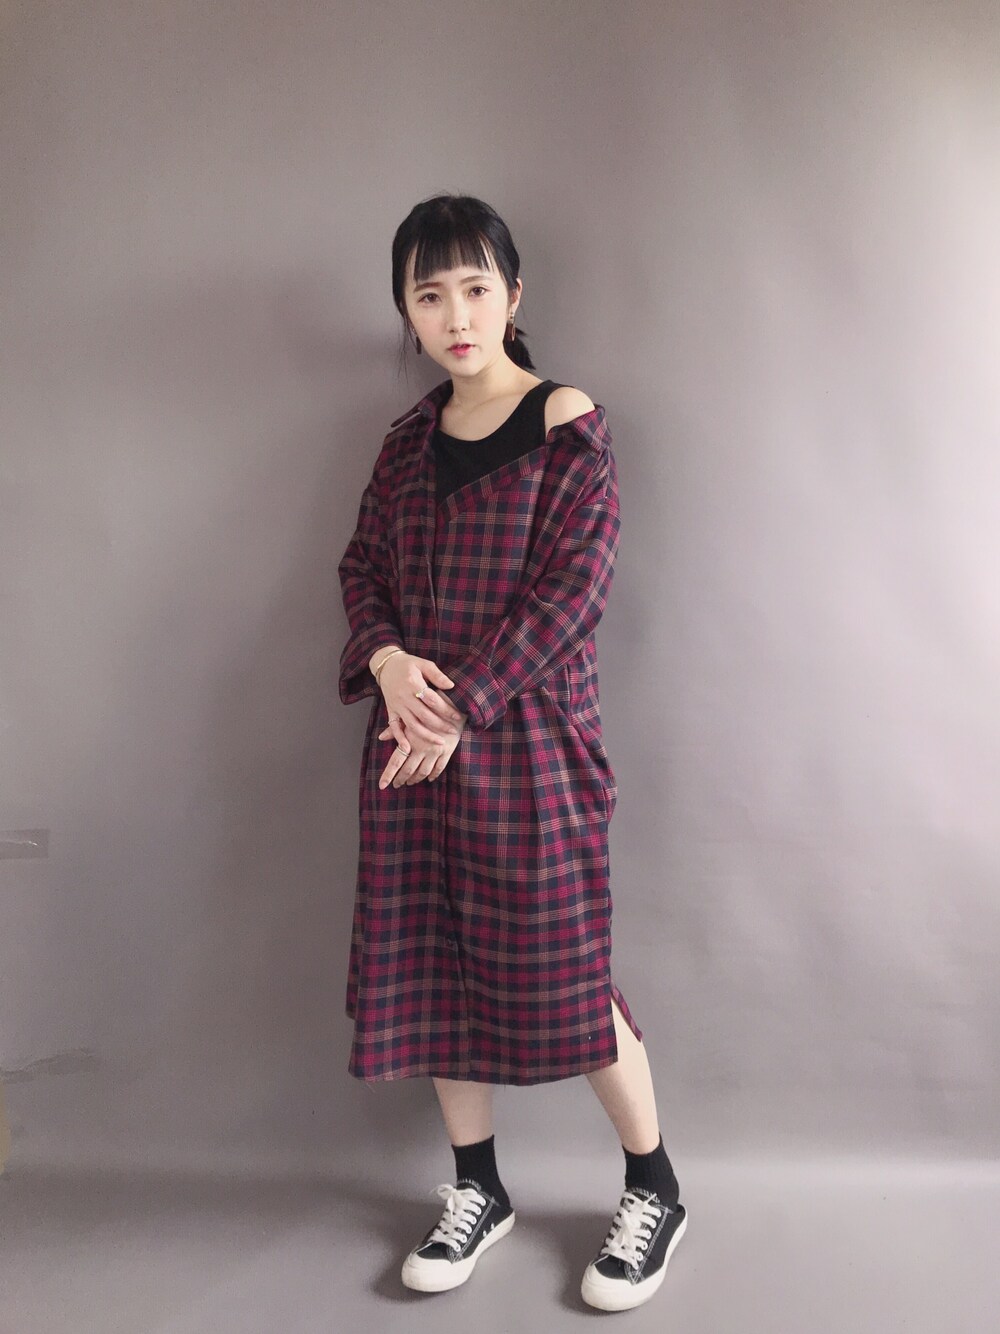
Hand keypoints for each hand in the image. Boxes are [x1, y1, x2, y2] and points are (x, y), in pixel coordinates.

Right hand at [374, 652, 465, 786]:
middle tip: (453, 731)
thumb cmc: (408, 664)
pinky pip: (394, 727)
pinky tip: (408, 748)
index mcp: (413, 684)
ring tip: (440, 742)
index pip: (432, 700)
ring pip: (412, 725)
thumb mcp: (423, 664)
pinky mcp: (390, 710)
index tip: (457, 716)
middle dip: (440, 725)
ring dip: (426, 735)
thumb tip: (451, 686)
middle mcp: (404, 697)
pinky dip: (399, 739)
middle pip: (424, 715)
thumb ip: (437, 675)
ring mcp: (397, 705)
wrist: (386, 665)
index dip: (446, 709)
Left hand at [377, 711, 465, 786]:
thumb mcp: (410, 715)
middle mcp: (423, 748)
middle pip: (409, 770)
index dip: (388, 774)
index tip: (382, 785)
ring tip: (410, 782)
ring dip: (416, 779)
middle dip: (401, 779)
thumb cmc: (428, 707)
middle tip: (396, 785)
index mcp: (411, 740)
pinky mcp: (448, 751)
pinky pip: (440, 767)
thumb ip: (396, 729)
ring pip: (424, 771)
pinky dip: (433, 775)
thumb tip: (381, 737)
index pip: (396, 761)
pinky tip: (429, 778)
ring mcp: (436, 751)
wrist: (453, 703)